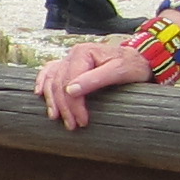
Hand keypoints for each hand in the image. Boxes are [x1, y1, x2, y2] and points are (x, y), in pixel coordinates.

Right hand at [32, 40, 149, 129]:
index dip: (74, 104)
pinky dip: (42, 82)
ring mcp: (68, 59)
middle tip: (72, 125)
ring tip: (56, 117)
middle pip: (59, 84)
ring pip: (52, 80)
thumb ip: (94, 79)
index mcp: (82, 53)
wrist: (141, 58)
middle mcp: (72, 54)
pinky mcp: (69, 64)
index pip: (70, 82)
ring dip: (52, 100)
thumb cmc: (133, 65)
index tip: (82, 121)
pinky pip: (49, 72)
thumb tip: (70, 90)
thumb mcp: (119, 72)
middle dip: (64, 107)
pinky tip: (38, 93)